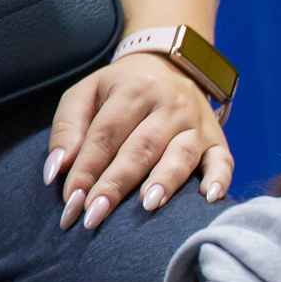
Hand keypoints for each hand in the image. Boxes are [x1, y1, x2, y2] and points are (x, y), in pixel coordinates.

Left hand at [47, 52, 230, 228]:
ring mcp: (197, 124)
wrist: (172, 66)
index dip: (86, 168)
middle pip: (140, 149)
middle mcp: (170, 105)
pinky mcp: (217, 140)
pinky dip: (220, 179)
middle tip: (95, 215)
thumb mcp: (87, 93)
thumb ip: (68, 128)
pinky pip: (223, 161)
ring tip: (147, 206)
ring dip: (164, 181)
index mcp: (134, 90)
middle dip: (116, 184)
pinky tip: (209, 197)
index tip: (71, 200)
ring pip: (180, 156)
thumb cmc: (122, 88)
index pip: (105, 134)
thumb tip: (57, 170)